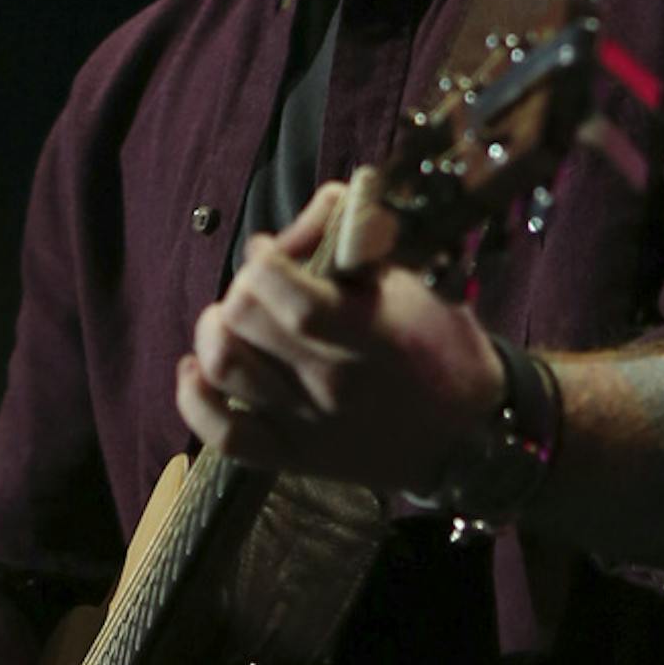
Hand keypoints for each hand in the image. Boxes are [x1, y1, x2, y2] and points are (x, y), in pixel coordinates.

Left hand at [176, 180, 503, 498]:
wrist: (469, 435)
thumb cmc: (441, 344)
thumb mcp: (417, 277)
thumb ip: (363, 235)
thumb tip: (319, 206)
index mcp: (370, 334)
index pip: (292, 299)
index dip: (266, 263)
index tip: (271, 250)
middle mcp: (333, 383)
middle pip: (247, 323)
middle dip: (243, 287)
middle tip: (260, 283)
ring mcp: (309, 425)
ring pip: (225, 369)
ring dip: (215, 330)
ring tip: (231, 316)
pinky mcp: (294, 458)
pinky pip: (225, 435)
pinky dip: (195, 399)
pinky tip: (196, 369)